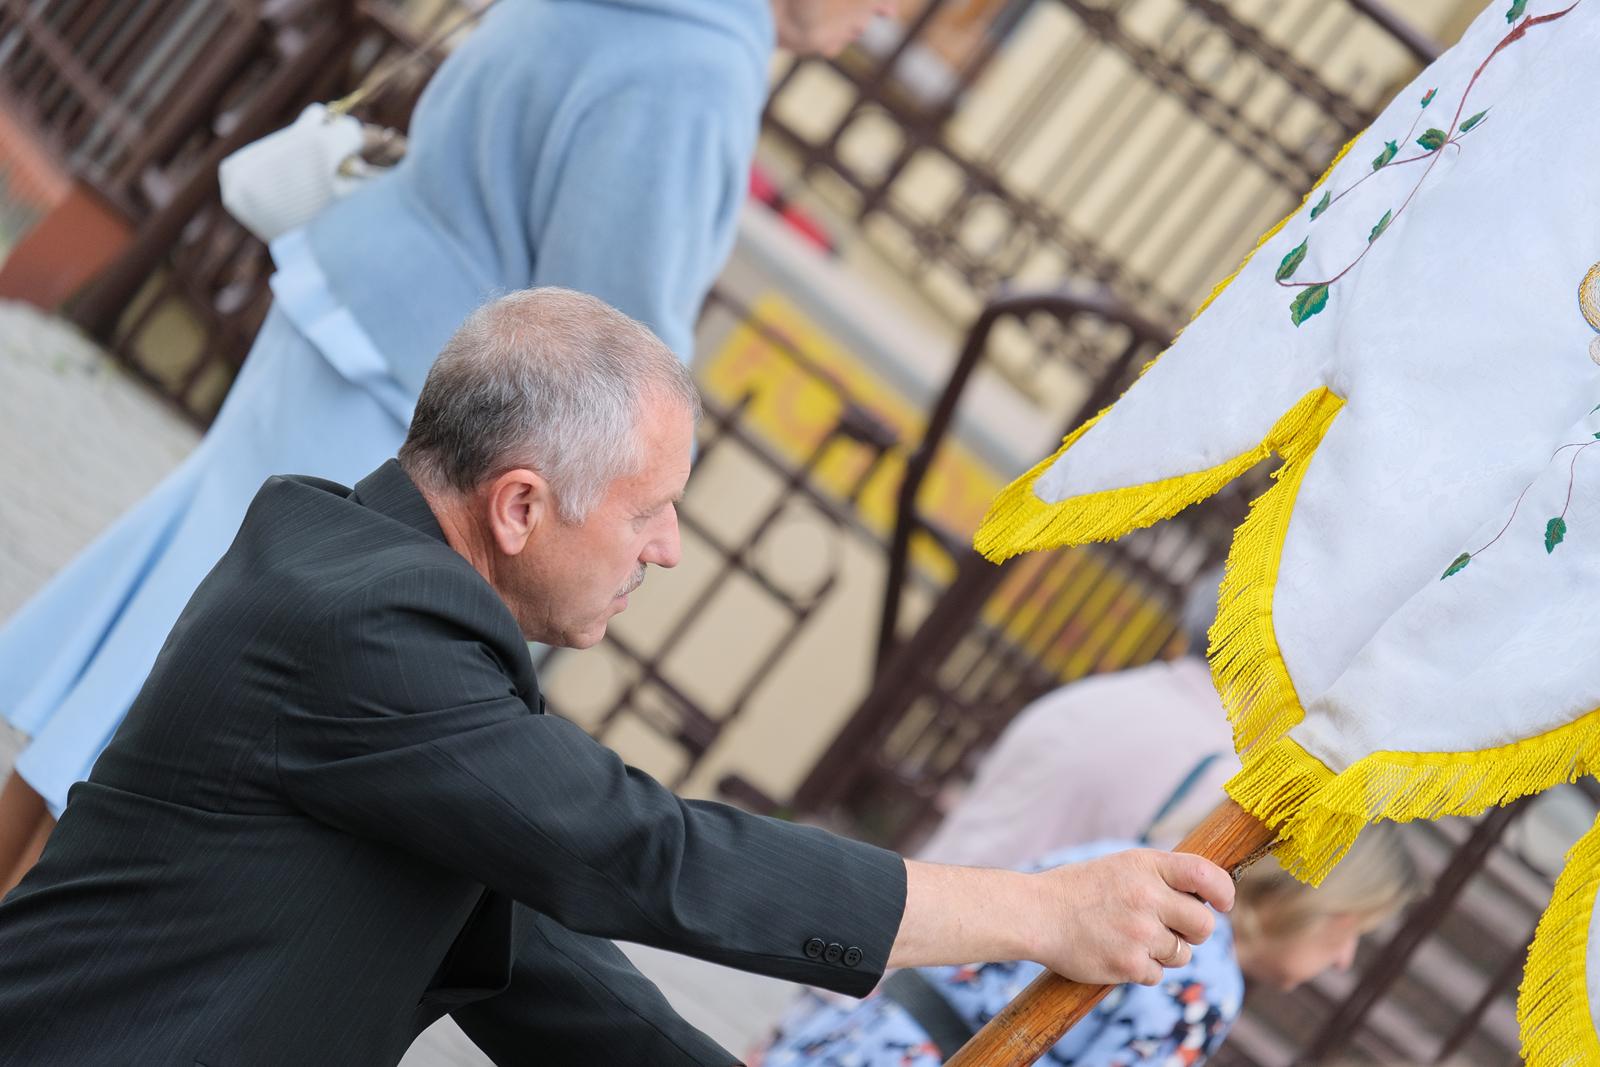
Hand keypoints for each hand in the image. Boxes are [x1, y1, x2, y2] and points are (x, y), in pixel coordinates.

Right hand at [1024, 849, 1233, 986]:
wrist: (1036, 914)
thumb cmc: (1079, 890)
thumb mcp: (1121, 866)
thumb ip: (1160, 877)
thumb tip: (1205, 898)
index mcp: (1146, 866)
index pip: (1205, 874)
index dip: (1223, 891)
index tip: (1223, 903)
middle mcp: (1147, 896)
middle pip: (1204, 925)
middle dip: (1194, 931)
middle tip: (1173, 929)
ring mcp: (1139, 932)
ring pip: (1182, 954)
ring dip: (1166, 952)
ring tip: (1134, 939)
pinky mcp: (1128, 964)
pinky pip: (1157, 974)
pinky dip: (1142, 969)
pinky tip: (1118, 953)